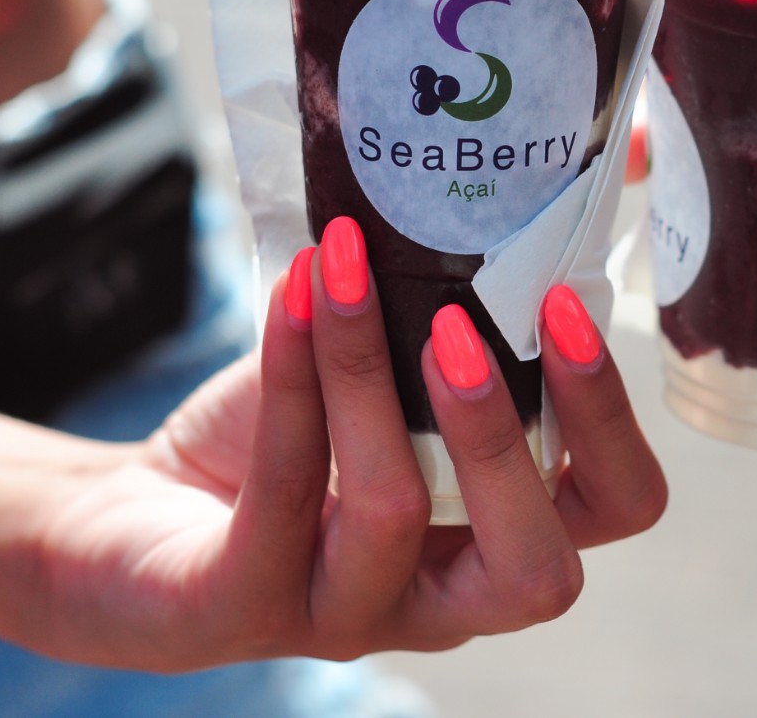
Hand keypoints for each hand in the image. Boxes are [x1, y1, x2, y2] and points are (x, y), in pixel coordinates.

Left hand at [26, 217, 666, 670]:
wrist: (136, 511)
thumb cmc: (291, 430)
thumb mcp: (401, 356)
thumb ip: (483, 287)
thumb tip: (620, 143)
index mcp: (506, 529)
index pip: (618, 506)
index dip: (610, 418)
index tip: (564, 300)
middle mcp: (444, 596)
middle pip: (540, 573)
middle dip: (506, 437)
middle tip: (459, 325)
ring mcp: (346, 614)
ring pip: (392, 512)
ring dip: (370, 372)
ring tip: (345, 264)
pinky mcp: (241, 607)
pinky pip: (283, 491)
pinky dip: (293, 372)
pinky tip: (293, 289)